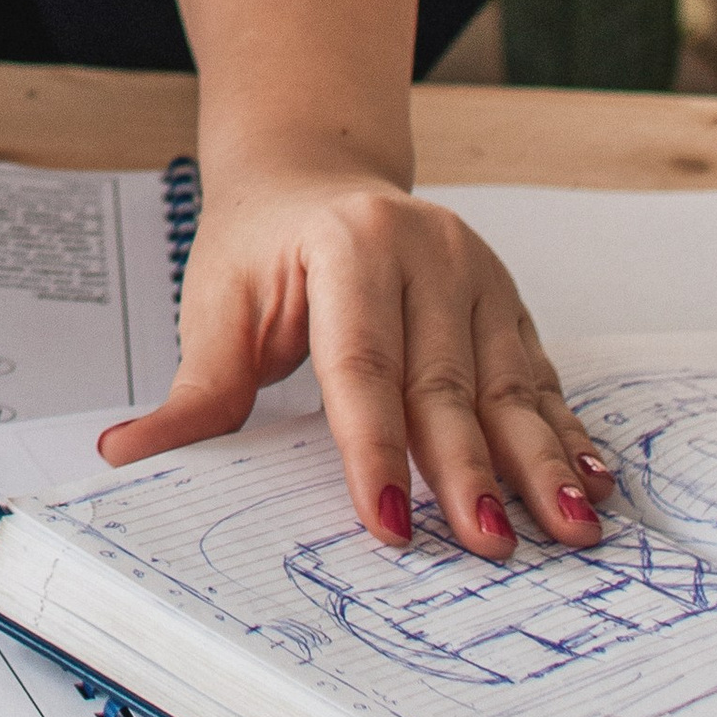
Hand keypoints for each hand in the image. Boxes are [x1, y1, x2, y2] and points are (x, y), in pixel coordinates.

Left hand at [98, 167, 615, 559]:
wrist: (313, 171)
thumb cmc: (261, 245)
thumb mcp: (218, 304)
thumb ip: (195, 389)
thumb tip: (127, 454)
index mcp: (348, 245)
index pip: (361, 364)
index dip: (373, 449)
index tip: (384, 523)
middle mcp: (425, 250)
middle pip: (445, 382)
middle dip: (467, 472)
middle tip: (488, 545)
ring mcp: (476, 272)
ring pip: (508, 384)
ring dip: (537, 462)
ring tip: (569, 526)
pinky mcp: (507, 299)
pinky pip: (539, 376)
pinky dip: (563, 432)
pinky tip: (589, 480)